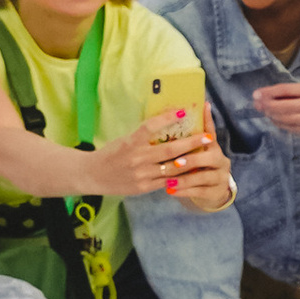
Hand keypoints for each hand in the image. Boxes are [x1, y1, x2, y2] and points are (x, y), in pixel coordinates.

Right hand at [94, 104, 233, 206]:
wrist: (92, 175)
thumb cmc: (111, 154)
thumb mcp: (124, 140)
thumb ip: (143, 135)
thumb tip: (166, 122)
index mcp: (131, 142)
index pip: (150, 127)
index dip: (166, 119)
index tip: (182, 112)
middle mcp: (137, 158)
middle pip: (169, 150)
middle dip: (190, 143)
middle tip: (206, 137)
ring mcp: (142, 174)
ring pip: (172, 168)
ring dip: (191, 161)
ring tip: (205, 154)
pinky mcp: (144, 187)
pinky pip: (167, 182)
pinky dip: (181, 176)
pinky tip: (194, 171)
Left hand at [162, 116, 235, 208]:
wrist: (212, 191)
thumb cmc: (197, 168)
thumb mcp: (194, 152)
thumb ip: (186, 139)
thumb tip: (174, 116)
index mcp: (213, 147)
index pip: (210, 132)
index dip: (207, 122)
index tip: (200, 110)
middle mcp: (221, 160)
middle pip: (210, 157)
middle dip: (192, 160)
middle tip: (176, 162)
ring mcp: (222, 177)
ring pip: (204, 177)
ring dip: (184, 179)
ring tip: (168, 182)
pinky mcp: (217, 192)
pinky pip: (200, 192)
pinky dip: (185, 191)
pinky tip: (172, 192)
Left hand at [252, 77, 299, 138]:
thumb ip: (292, 91)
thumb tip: (266, 95)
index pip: (286, 90)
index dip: (269, 93)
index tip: (256, 94)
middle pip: (286, 107)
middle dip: (268, 106)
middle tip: (257, 105)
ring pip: (288, 119)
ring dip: (273, 116)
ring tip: (265, 112)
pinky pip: (292, 129)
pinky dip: (280, 124)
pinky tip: (274, 120)